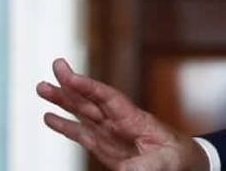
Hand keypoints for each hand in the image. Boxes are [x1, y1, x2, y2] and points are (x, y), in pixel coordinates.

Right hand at [37, 58, 208, 170]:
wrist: (182, 162)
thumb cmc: (177, 157)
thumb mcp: (166, 161)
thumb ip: (146, 166)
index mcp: (134, 119)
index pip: (108, 98)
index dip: (89, 86)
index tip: (70, 75)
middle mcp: (118, 121)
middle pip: (92, 99)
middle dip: (73, 83)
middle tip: (56, 65)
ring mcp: (110, 132)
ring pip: (82, 112)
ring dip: (63, 100)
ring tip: (42, 88)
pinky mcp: (104, 146)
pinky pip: (80, 133)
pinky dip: (64, 125)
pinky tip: (48, 117)